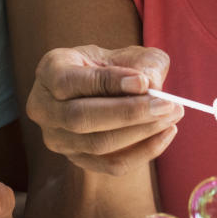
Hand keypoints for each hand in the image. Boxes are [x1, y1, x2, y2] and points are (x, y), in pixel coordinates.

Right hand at [26, 45, 183, 175]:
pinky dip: (142, 152)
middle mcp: (43, 107)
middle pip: (80, 118)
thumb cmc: (114, 64)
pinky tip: (166, 134)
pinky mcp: (77, 160)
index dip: (107, 83)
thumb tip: (152, 86)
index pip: (70, 81)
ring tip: (173, 115)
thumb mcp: (127, 53)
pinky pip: (110, 165)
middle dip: (128, 113)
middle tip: (167, 105)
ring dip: (140, 133)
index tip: (144, 82)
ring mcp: (57, 138)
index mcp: (49, 70)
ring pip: (96, 144)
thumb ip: (142, 64)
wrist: (103, 86)